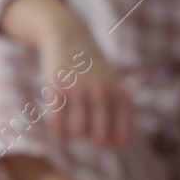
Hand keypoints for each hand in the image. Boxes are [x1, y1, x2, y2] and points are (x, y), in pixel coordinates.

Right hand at [0, 0, 133, 148]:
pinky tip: (58, 127)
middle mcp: (102, 92)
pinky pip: (57, 123)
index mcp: (118, 93)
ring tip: (72, 125)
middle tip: (87, 129)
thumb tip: (118, 142)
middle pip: (101, 137)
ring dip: (74, 134)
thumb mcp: (114, 82)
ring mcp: (79, 90)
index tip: (102, 136)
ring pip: (79, 132)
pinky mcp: (57, 88)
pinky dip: (58, 132)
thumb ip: (120, 108)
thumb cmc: (92, 67)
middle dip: (93, 139)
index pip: (123, 135)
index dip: (112, 142)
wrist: (69, 37)